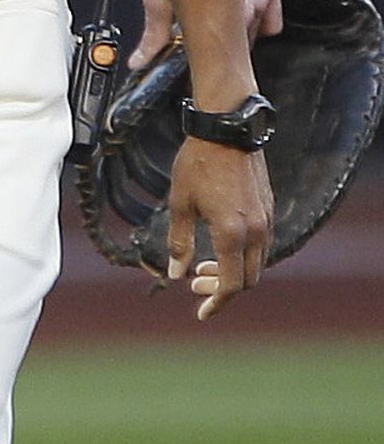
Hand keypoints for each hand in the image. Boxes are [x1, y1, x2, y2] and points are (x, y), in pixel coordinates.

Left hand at [133, 0, 284, 68]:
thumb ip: (154, 33)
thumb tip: (141, 59)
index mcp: (225, 15)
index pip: (221, 58)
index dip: (207, 65)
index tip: (197, 67)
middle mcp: (251, 8)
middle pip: (240, 48)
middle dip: (221, 48)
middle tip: (200, 39)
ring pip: (256, 34)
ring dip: (238, 33)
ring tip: (215, 19)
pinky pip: (272, 20)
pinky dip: (259, 22)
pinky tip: (237, 12)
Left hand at [163, 138, 272, 320]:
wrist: (227, 129)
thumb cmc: (197, 163)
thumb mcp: (179, 203)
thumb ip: (178, 241)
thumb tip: (175, 274)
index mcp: (232, 233)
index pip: (231, 284)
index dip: (216, 303)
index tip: (201, 313)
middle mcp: (257, 230)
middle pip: (248, 279)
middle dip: (222, 289)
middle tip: (194, 284)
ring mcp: (267, 220)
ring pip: (257, 263)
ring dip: (233, 272)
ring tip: (202, 268)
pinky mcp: (269, 209)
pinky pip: (261, 245)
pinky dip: (242, 256)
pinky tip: (220, 249)